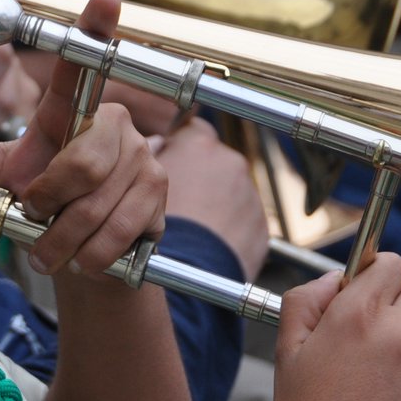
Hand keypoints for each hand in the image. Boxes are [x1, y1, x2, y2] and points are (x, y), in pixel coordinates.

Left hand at [0, 0, 166, 278]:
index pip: (83, 66)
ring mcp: (141, 156)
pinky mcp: (158, 191)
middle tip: (36, 217)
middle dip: (50, 203)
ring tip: (53, 247)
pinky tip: (85, 256)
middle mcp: (113, 124)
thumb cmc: (39, 204)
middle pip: (83, 164)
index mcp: (71, 111)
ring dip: (65, 240)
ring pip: (98, 205)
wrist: (82, 255)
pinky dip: (92, 256)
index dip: (95, 30)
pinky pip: (120, 230)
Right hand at [157, 118, 269, 278]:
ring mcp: (249, 192)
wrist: (183, 270)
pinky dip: (232, 228)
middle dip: (203, 177)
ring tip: (196, 228)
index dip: (182, 148)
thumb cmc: (153, 227)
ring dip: (219, 203)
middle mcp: (230, 161)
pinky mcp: (260, 224)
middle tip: (183, 202)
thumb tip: (155, 147)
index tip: (175, 163)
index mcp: (199, 144)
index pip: (192, 130)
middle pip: (215, 162)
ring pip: (232, 192)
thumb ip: (152, 157)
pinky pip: (245, 220)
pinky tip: (210, 243)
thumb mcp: (140, 183)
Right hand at [271, 261, 400, 400]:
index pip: (391, 264)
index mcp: (357, 314)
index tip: (370, 291)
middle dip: (397, 310)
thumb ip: (305, 301)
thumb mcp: (287, 353)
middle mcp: (399, 332)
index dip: (378, 276)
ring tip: (375, 394)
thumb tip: (333, 279)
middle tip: (371, 346)